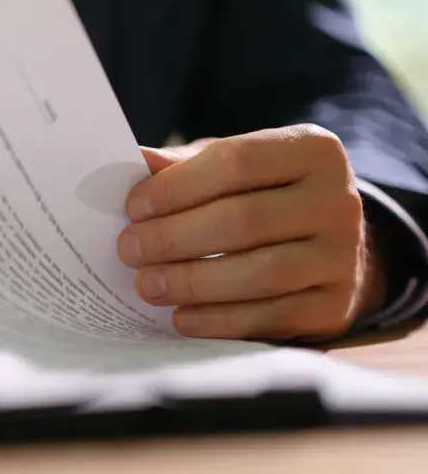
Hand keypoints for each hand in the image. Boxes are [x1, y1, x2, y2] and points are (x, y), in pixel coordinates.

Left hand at [117, 124, 384, 340]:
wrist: (326, 247)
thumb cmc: (262, 197)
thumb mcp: (230, 169)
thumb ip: (186, 165)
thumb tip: (135, 163)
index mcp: (313, 151)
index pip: (238, 162)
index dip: (178, 186)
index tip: (134, 207)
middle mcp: (339, 201)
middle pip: (245, 220)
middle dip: (175, 237)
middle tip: (129, 249)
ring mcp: (343, 257)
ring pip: (260, 273)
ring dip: (193, 282)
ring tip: (147, 285)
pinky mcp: (335, 307)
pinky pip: (271, 318)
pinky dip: (220, 321)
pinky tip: (181, 318)